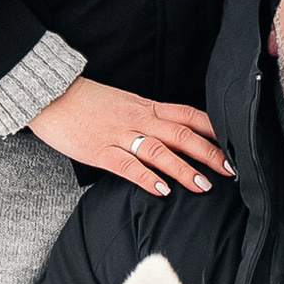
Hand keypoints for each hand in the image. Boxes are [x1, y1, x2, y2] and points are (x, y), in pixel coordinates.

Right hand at [26, 76, 227, 197]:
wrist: (50, 93)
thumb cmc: (84, 100)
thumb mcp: (122, 103)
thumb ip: (145, 117)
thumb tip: (168, 134)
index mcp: (145, 106)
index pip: (188, 115)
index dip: (213, 130)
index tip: (233, 144)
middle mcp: (138, 119)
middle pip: (182, 135)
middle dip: (209, 153)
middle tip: (231, 170)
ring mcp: (119, 135)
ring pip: (160, 152)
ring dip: (184, 169)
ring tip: (204, 186)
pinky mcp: (100, 151)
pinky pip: (128, 166)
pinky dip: (147, 178)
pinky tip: (162, 190)